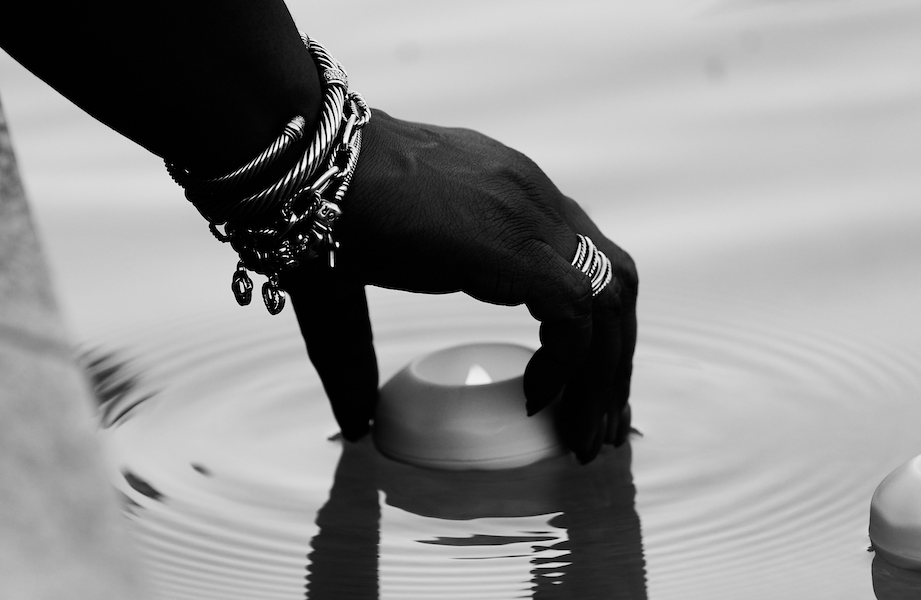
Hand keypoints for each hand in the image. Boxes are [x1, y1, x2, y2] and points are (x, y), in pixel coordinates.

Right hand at [283, 109, 638, 463]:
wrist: (306, 163)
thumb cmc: (311, 211)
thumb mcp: (349, 289)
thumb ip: (357, 354)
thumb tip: (351, 422)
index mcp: (502, 191)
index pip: (581, 254)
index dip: (590, 325)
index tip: (575, 385)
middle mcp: (529, 195)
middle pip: (613, 278)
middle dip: (615, 356)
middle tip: (600, 422)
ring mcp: (529, 213)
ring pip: (611, 298)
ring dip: (608, 370)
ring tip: (586, 430)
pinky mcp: (517, 244)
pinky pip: (576, 313)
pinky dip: (570, 363)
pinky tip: (538, 399)